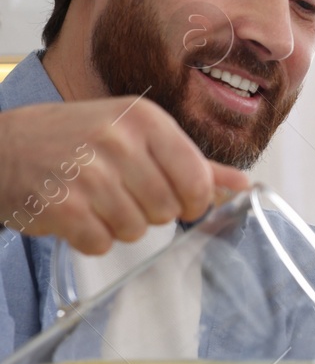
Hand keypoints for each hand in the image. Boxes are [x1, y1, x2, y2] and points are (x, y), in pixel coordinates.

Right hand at [0, 98, 247, 252]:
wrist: (4, 147)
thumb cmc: (75, 138)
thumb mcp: (136, 135)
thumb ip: (192, 162)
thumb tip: (242, 185)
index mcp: (145, 120)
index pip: (198, 180)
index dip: (193, 200)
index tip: (180, 199)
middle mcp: (118, 141)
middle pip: (168, 209)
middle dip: (150, 211)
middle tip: (121, 193)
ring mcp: (89, 174)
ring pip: (137, 230)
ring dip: (118, 225)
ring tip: (95, 200)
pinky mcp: (63, 206)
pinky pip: (102, 243)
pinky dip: (90, 238)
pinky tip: (75, 213)